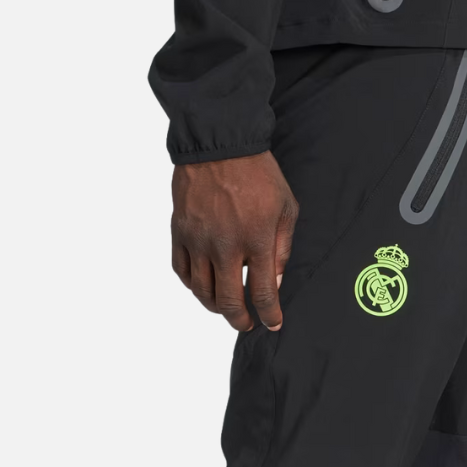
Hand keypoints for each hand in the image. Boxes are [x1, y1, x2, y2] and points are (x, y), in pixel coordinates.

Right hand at [170, 152, 298, 331]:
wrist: (220, 143)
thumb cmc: (257, 173)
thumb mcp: (286, 208)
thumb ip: (282, 248)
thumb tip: (276, 281)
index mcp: (255, 240)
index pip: (261, 293)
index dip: (268, 314)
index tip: (272, 323)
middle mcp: (224, 246)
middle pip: (228, 301)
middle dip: (239, 320)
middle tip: (246, 323)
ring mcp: (198, 240)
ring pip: (201, 291)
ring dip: (215, 307)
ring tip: (226, 308)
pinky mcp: (180, 232)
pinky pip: (182, 271)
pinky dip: (192, 285)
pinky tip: (203, 287)